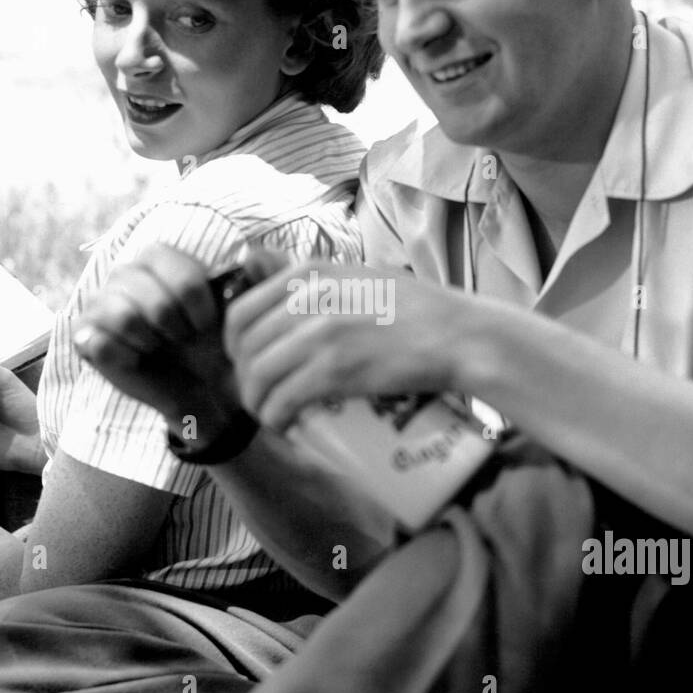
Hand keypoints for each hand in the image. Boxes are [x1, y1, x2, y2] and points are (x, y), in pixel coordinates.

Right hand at [72, 244, 248, 435]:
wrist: (202, 389)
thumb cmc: (219, 344)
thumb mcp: (246, 309)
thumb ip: (261, 275)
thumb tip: (254, 256)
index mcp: (159, 256)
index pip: (183, 278)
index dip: (200, 310)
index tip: (206, 325)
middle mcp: (124, 272)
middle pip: (154, 300)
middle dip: (177, 329)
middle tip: (182, 339)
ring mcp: (100, 303)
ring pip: (125, 318)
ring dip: (152, 342)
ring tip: (160, 346)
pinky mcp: (85, 337)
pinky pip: (101, 344)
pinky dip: (127, 357)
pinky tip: (138, 358)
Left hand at [223, 259, 462, 431]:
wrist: (458, 336)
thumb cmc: (417, 309)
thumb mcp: (358, 274)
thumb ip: (315, 276)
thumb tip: (261, 266)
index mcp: (311, 272)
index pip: (241, 311)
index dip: (234, 347)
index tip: (247, 364)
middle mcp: (309, 298)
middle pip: (245, 348)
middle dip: (244, 379)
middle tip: (261, 396)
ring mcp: (320, 334)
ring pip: (258, 377)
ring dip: (257, 404)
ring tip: (271, 416)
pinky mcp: (335, 371)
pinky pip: (282, 400)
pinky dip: (275, 418)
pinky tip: (284, 425)